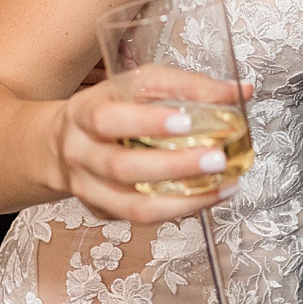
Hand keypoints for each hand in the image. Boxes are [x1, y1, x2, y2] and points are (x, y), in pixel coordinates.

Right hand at [53, 64, 252, 223]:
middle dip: (174, 167)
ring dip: (183, 201)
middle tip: (217, 159)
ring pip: (133, 206)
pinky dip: (178, 211)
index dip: (145, 122)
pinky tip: (207, 197)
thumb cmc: (111, 107)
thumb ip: (186, 86)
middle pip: (121, 167)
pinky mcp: (103, 212)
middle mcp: (80, 154)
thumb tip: (240, 90)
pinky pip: (141, 219)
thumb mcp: (139, 84)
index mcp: (83, 113)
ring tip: (222, 187)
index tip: (185, 122)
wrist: (62, 144)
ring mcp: (89, 189)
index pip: (107, 119)